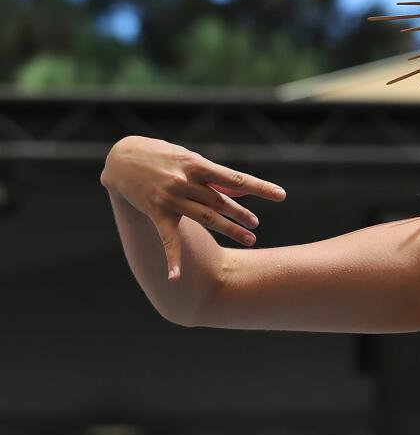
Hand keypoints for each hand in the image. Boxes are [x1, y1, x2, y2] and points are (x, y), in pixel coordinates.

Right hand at [101, 136, 286, 281]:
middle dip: (241, 215)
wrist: (122, 157)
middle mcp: (184, 182)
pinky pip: (168, 239)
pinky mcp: (156, 212)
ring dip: (229, 230)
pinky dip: (172, 259)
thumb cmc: (164, 156)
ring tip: (250, 239)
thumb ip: (216, 177)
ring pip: (206, 218)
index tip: (281, 195)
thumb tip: (243, 191)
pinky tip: (175, 278)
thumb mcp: (191, 160)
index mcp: (197, 165)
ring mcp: (170, 199)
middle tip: (256, 225)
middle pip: (221, 202)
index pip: (235, 179)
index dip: (260, 188)